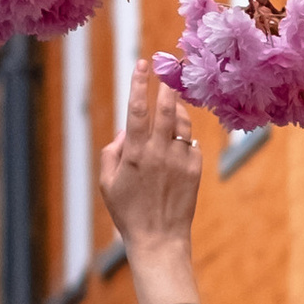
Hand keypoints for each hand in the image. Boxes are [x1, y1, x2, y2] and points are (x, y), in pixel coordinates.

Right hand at [100, 60, 202, 303]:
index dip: (138, 83)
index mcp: (135, 154)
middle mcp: (159, 153)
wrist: (159, 239)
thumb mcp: (108, 184)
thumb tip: (125, 129)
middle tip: (169, 70)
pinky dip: (184, 138)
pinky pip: (191, 144)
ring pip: (182, 123)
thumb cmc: (128, 212)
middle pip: (166, 109)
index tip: (141, 64)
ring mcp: (180, 160)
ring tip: (172, 103)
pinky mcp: (195, 169)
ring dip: (177, 109)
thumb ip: (112, 151)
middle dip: (167, 85)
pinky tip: (178, 142)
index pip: (137, 109)